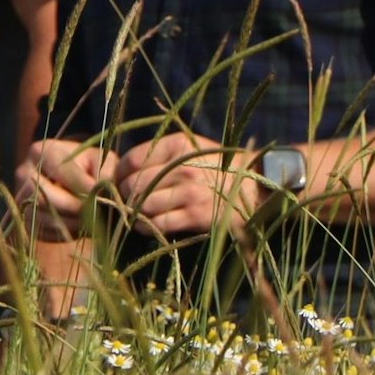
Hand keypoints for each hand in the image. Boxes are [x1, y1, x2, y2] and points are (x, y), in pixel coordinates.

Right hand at [17, 138, 116, 240]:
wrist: (71, 180)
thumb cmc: (88, 166)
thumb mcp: (100, 160)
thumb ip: (104, 172)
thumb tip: (98, 192)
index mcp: (41, 151)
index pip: (61, 172)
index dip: (84, 187)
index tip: (104, 197)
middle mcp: (24, 173)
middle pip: (46, 197)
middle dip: (76, 208)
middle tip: (98, 213)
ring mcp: (21, 198)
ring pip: (45, 218)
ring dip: (73, 224)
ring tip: (93, 221)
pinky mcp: (25, 220)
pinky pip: (44, 233)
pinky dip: (65, 233)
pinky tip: (80, 226)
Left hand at [112, 132, 257, 236]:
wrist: (255, 186)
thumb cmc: (215, 166)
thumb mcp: (189, 148)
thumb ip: (158, 154)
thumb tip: (120, 170)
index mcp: (177, 146)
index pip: (132, 160)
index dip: (119, 174)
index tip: (119, 181)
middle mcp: (182, 167)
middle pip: (133, 185)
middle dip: (125, 195)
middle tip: (128, 200)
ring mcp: (190, 192)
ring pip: (142, 205)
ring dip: (134, 213)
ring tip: (137, 214)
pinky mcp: (196, 215)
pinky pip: (158, 224)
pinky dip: (146, 228)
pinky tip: (147, 226)